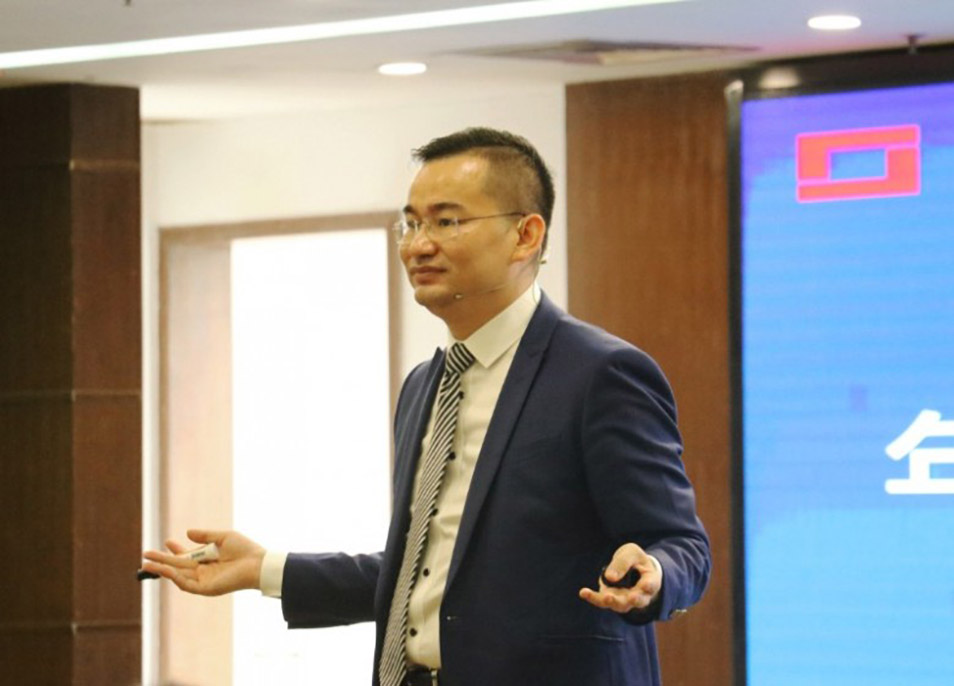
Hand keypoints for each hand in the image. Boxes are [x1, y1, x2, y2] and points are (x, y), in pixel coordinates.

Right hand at [142, 529, 265, 595]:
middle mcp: (204, 570)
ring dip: (162, 570)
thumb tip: (187, 532)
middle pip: (178, 566)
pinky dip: (175, 577)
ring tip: (147, 564)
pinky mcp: (206, 589)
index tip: (166, 541)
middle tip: (146, 555)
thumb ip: (205, 535)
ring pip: (178, 576)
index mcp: (208, 559)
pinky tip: (166, 570)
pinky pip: (186, 584)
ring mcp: (204, 580)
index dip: (175, 550)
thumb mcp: (222, 537)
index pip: (187, 556)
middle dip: (162, 561)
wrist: (257, 563)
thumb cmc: (244, 550)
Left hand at [578, 542, 660, 613]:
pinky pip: (602, 601)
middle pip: (637, 600)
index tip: (645, 586)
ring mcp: (625, 599)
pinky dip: (593, 597)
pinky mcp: (612, 598)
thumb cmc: (635, 559)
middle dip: (632, 600)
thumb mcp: (631, 553)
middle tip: (630, 598)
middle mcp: (640, 595)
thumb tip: (610, 577)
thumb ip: (623, 562)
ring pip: (620, 605)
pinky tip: (583, 592)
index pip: (651, 585)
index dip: (649, 586)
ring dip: (612, 602)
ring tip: (605, 597)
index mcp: (650, 580)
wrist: (632, 567)